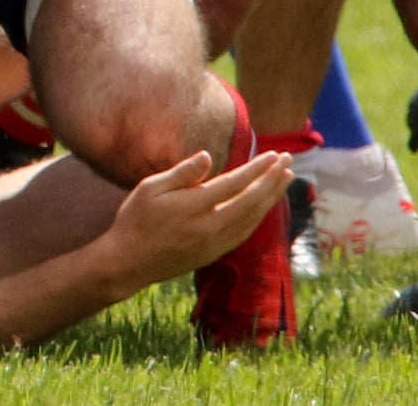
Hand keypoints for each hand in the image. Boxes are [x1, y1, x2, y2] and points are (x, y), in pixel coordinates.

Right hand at [88, 149, 290, 291]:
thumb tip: (207, 156)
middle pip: (250, 202)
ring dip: (270, 198)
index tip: (274, 155)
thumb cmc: (135, 219)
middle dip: (271, 180)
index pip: (234, 184)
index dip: (257, 169)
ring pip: (252, 220)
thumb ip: (182, 173)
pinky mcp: (213, 254)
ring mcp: (214, 243)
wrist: (129, 263)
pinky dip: (258, 217)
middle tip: (288, 161)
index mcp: (193, 206)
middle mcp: (209, 227)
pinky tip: (264, 206)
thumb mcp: (149, 188)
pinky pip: (244, 233)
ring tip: (284, 180)